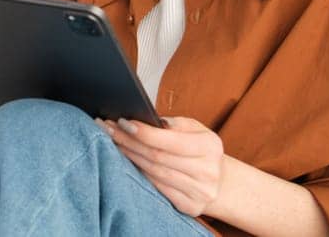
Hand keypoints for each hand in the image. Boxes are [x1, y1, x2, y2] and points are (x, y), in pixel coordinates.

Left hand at [95, 115, 225, 216]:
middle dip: (129, 142)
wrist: (220, 181)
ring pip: (154, 173)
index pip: (169, 141)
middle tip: (108, 130)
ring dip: (130, 157)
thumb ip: (174, 124)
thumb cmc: (202, 150)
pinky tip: (127, 163)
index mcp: (210, 146)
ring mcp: (199, 192)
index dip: (143, 133)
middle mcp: (207, 171)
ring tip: (114, 143)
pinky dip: (140, 174)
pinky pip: (157, 189)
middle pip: (157, 157)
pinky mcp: (190, 206)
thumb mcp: (196, 130)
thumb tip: (145, 120)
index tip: (122, 123)